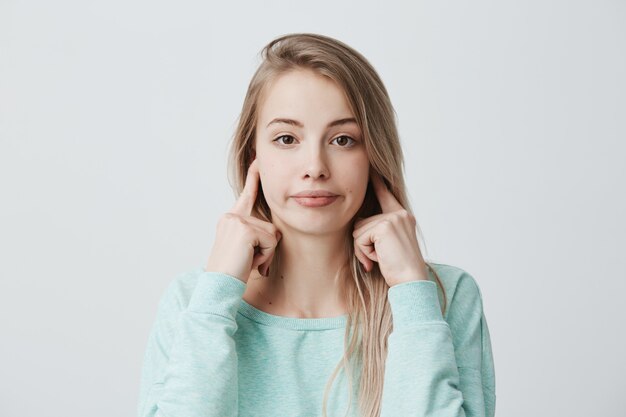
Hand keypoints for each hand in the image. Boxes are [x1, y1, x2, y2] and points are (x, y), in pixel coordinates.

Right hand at [205, 158, 281, 282]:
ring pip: (272, 235)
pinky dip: (264, 256)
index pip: (247, 195)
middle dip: (266, 248)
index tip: (258, 160)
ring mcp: (237, 221)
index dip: (254, 178)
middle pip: (270, 226)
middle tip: (248, 261)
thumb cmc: (232, 273)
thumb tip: (274, 235)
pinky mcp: (245, 229)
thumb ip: (255, 237)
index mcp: (231, 220)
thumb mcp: (244, 251)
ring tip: (247, 262)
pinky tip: (249, 262)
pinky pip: (271, 241)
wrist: (218, 285)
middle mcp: (232, 217)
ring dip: (265, 254)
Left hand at [352, 170, 427, 286]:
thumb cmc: (398, 269)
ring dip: (363, 250)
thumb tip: (357, 224)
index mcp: (402, 216)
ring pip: (358, 231)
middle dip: (363, 244)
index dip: (377, 181)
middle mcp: (400, 214)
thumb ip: (377, 231)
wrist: (411, 281)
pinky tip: (379, 259)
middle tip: (379, 257)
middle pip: (361, 222)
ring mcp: (393, 218)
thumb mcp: (388, 246)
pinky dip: (364, 253)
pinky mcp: (384, 226)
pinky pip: (359, 239)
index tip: (371, 167)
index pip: (386, 194)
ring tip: (381, 258)